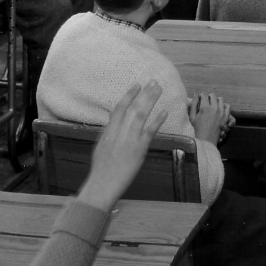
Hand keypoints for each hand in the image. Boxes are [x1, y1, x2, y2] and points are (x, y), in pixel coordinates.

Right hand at [79, 83, 166, 211]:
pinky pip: (149, 132)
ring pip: (140, 115)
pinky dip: (157, 121)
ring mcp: (129, 140)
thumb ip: (109, 135)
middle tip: (154, 81)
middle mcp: (119, 132)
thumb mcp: (101, 147)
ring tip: (159, 89)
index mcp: (108, 132)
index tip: (137, 85)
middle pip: (132, 108)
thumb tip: (114, 125)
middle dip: (144, 93)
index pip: (119, 108)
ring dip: (150, 100)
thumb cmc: (101, 169)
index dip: (129, 95)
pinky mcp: (138, 149)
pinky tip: (165, 112)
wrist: (102, 184)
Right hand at [189, 93, 231, 144]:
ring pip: (220, 99)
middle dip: (209, 97)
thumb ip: (193, 105)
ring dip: (216, 100)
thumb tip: (195, 96)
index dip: (201, 96)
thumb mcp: (192, 117)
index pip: (204, 95)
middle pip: (213, 95)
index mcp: (204, 107)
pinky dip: (223, 106)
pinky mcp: (226, 116)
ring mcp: (221, 112)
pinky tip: (219, 109)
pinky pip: (227, 106)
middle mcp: (214, 108)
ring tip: (213, 104)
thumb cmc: (197, 129)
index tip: (200, 99)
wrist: (206, 140)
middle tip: (206, 101)